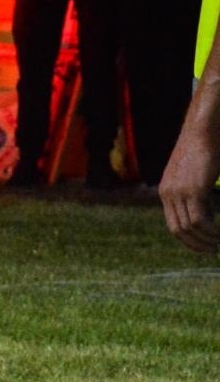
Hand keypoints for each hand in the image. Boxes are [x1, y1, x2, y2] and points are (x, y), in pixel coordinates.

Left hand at [159, 123, 219, 253]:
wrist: (202, 131)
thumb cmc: (204, 149)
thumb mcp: (195, 175)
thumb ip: (196, 193)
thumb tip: (207, 212)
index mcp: (166, 191)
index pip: (172, 224)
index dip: (186, 239)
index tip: (201, 246)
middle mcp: (168, 194)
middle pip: (178, 230)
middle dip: (195, 244)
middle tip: (212, 251)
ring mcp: (179, 192)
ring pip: (190, 227)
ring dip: (205, 239)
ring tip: (218, 244)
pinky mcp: (193, 190)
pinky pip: (200, 219)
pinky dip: (210, 230)